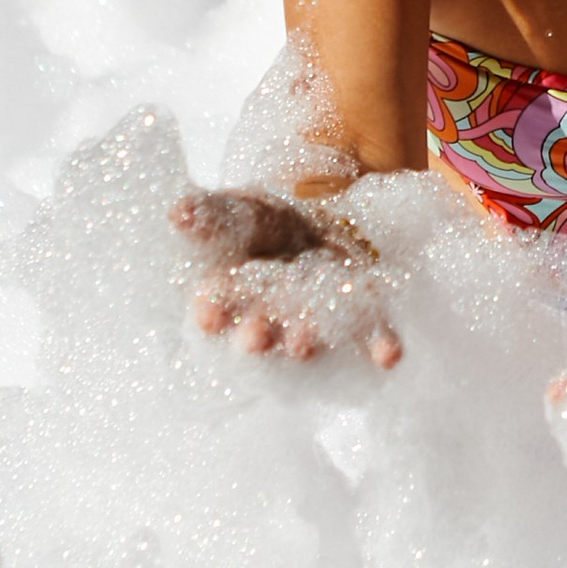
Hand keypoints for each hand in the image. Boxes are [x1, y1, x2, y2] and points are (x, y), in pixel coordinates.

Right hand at [172, 187, 403, 368]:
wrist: (317, 222)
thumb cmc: (261, 226)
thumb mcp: (233, 210)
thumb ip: (208, 215)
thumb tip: (177, 213)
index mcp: (228, 300)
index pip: (215, 309)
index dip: (210, 312)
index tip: (204, 314)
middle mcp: (269, 321)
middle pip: (260, 333)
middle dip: (256, 337)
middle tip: (253, 339)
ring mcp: (314, 322)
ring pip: (309, 338)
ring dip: (305, 343)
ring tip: (302, 348)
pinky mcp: (359, 317)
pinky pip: (370, 334)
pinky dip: (379, 346)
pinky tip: (388, 357)